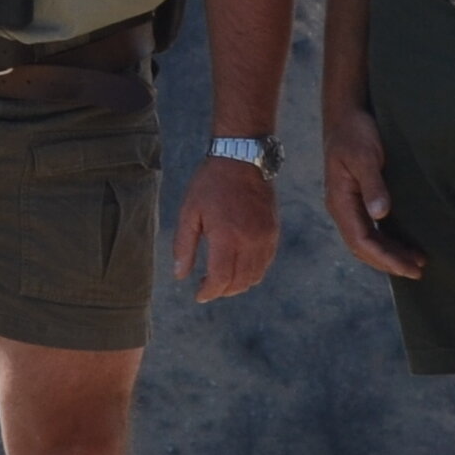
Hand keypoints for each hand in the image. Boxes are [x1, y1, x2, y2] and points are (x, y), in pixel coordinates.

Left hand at [170, 153, 277, 302]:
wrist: (243, 158)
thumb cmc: (211, 183)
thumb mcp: (189, 212)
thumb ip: (184, 246)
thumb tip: (180, 275)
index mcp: (227, 237)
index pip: (221, 279)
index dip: (209, 292)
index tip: (199, 295)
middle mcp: (250, 241)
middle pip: (240, 282)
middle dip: (223, 291)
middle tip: (208, 287)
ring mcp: (266, 237)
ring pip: (256, 276)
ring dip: (239, 284)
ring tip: (222, 279)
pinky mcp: (274, 232)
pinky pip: (266, 262)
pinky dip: (253, 272)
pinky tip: (238, 266)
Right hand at [321, 100, 428, 278]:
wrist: (347, 112)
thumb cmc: (355, 131)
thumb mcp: (364, 155)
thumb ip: (372, 185)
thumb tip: (380, 214)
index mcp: (339, 201)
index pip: (361, 241)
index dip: (385, 258)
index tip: (408, 267)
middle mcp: (342, 207)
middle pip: (363, 247)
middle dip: (389, 262)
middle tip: (418, 271)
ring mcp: (349, 203)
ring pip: (367, 240)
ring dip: (389, 254)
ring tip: (416, 263)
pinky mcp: (359, 197)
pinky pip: (371, 228)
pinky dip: (387, 240)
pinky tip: (404, 243)